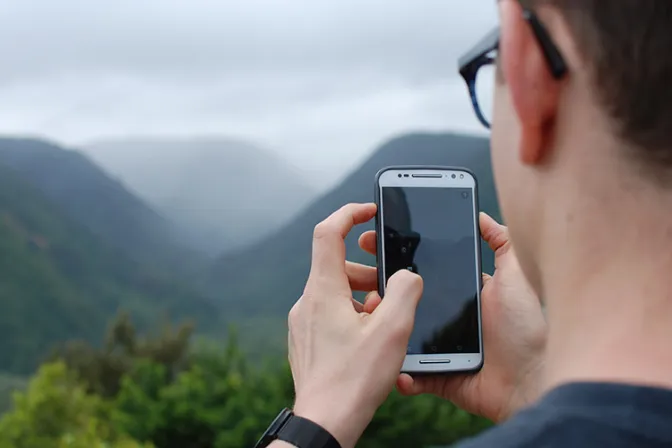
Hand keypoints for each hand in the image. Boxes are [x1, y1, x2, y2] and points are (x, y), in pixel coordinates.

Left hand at [287, 203, 423, 447]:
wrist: (324, 422)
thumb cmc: (355, 379)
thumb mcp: (392, 331)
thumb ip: (405, 292)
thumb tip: (407, 275)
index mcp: (323, 291)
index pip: (327, 232)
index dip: (349, 214)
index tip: (369, 211)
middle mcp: (307, 302)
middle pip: (338, 265)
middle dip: (368, 271)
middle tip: (391, 291)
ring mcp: (302, 322)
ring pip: (335, 291)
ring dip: (362, 296)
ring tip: (384, 322)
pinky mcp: (305, 340)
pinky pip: (329, 313)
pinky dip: (351, 314)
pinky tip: (368, 340)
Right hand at [358, 212, 547, 422]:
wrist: (532, 381)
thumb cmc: (527, 328)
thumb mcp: (517, 276)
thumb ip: (502, 243)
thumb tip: (481, 216)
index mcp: (462, 294)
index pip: (424, 272)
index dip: (399, 259)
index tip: (374, 243)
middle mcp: (448, 319)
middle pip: (408, 303)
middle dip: (382, 292)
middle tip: (362, 282)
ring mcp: (440, 349)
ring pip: (402, 336)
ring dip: (385, 329)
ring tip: (372, 319)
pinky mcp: (438, 376)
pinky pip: (411, 375)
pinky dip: (400, 373)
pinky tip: (392, 363)